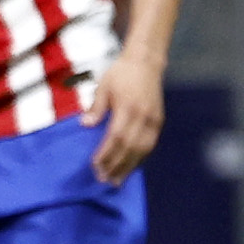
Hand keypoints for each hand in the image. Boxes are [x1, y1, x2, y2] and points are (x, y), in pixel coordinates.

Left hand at [88, 50, 167, 184]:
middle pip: (130, 147)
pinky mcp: (158, 121)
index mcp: (128, 107)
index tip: (95, 165)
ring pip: (142, 150)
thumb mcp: (104, 86)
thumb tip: (85, 125)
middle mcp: (144, 117)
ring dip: (129, 166)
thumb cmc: (122, 73)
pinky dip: (140, 158)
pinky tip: (131, 167)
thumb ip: (96, 107)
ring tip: (117, 180)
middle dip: (116, 165)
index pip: (116, 137)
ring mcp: (153, 120)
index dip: (106, 153)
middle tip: (103, 179)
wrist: (147, 63)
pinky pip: (150, 145)